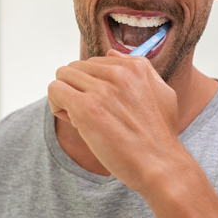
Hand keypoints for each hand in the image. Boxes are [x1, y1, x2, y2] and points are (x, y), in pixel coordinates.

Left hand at [48, 49, 182, 192]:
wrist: (160, 165)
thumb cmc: (159, 135)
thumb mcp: (161, 92)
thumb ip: (139, 69)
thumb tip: (111, 53)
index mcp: (135, 66)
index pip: (95, 62)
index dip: (93, 84)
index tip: (103, 105)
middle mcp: (118, 73)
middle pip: (76, 67)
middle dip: (77, 89)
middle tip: (90, 114)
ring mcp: (102, 89)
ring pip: (62, 76)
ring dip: (66, 97)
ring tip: (81, 118)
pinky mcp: (86, 107)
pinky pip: (55, 90)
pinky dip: (57, 105)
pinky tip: (73, 121)